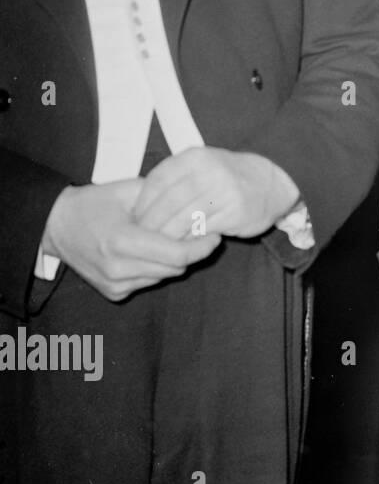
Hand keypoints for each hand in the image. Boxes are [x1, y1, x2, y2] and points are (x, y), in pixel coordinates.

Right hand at [41, 180, 221, 301]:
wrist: (57, 225)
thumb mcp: (130, 191)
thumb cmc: (95, 203)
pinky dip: (156, 268)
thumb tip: (199, 207)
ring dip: (174, 261)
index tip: (215, 236)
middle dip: (192, 252)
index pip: (178, 255)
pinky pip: (148, 282)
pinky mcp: (113, 292)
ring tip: (175, 240)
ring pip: (164, 276)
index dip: (202, 247)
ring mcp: (114, 284)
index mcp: (122, 241)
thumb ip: (164, 199)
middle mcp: (118, 268)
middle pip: (175, 268)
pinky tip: (151, 251)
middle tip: (201, 235)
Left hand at [132, 148, 299, 240]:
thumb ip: (172, 181)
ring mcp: (223, 191)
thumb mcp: (199, 168)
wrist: (270, 184)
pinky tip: (183, 244)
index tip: (135, 220)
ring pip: (183, 220)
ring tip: (160, 244)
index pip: (157, 182)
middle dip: (151, 225)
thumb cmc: (225, 179)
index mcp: (194, 157)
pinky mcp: (235, 211)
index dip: (143, 204)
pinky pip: (202, 230)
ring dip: (168, 236)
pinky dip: (188, 240)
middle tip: (143, 239)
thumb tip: (138, 210)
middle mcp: (209, 171)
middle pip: (167, 204)